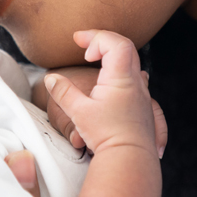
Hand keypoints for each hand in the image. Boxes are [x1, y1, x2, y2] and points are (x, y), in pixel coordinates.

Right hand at [43, 31, 163, 156]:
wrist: (131, 160)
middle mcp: (136, 82)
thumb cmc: (107, 136)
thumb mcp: (79, 112)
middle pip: (125, 48)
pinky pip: (139, 83)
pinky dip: (125, 76)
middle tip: (86, 48)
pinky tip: (117, 86)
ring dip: (116, 59)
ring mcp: (143, 96)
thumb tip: (51, 78)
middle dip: (104, 42)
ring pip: (134, 66)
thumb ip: (63, 92)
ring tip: (100, 63)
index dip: (95, 36)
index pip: (113, 42)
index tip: (79, 42)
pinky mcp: (145, 109)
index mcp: (120, 77)